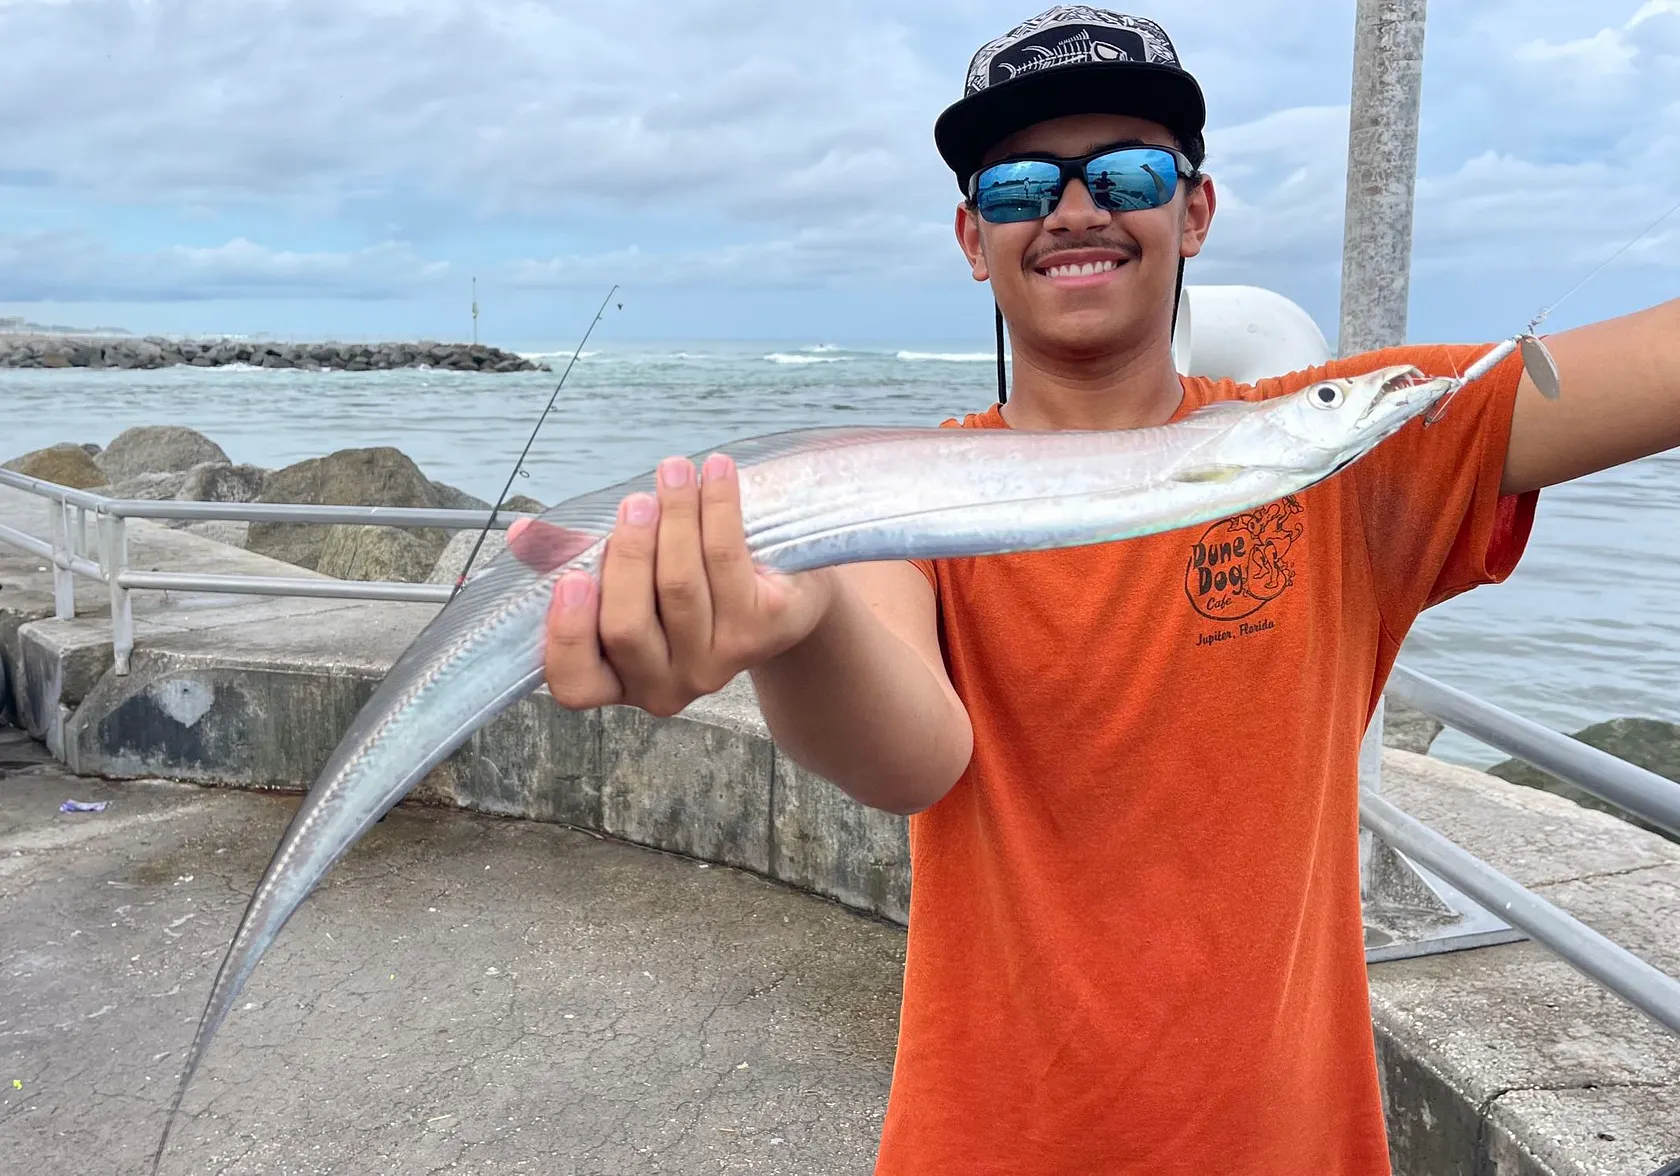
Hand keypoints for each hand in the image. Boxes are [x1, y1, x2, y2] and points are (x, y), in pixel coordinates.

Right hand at [536, 452, 837, 716]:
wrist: (781, 590)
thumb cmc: (683, 579)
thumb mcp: (625, 571)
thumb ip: (573, 556)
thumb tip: (520, 533)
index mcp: (618, 679)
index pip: (576, 682)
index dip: (568, 634)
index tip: (572, 578)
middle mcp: (664, 685)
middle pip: (628, 626)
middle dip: (627, 555)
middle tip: (634, 503)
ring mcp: (716, 664)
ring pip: (679, 587)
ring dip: (675, 517)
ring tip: (674, 471)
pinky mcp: (761, 631)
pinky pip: (728, 561)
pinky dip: (718, 507)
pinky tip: (717, 471)